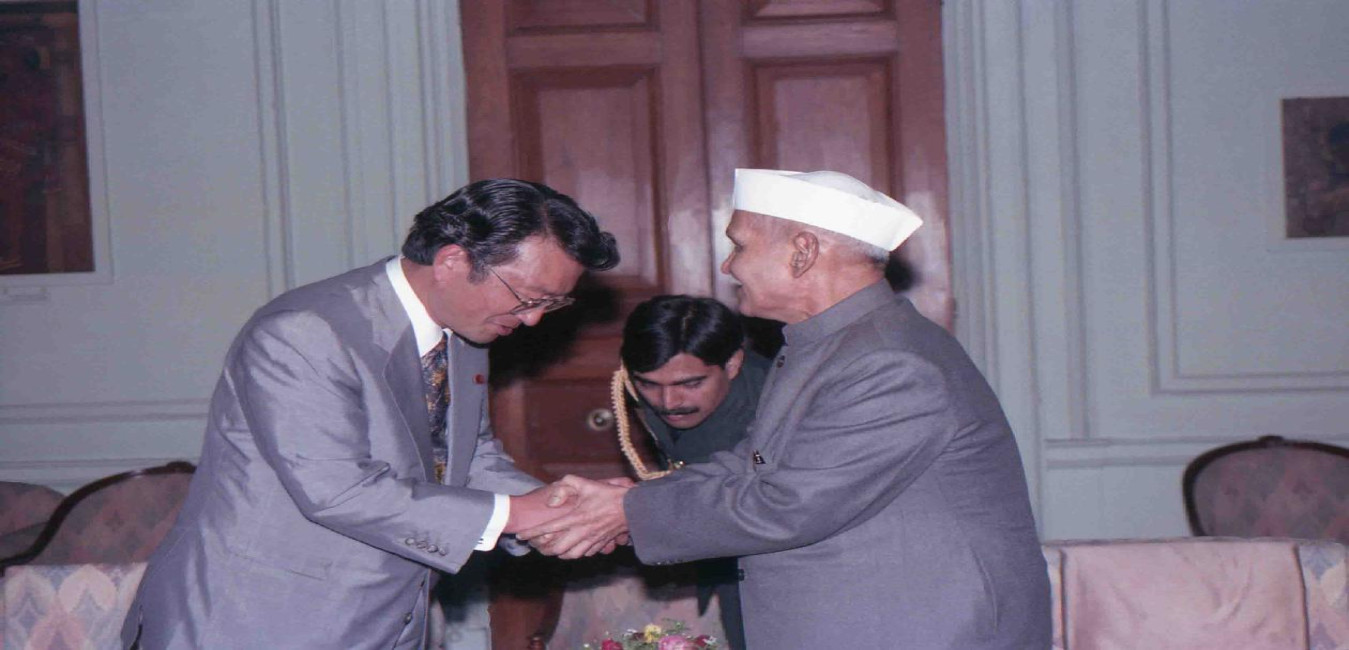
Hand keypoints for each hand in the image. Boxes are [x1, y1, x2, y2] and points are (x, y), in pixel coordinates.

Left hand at [516, 475, 630, 558]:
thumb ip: (565, 487)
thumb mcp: (585, 483)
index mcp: (575, 517)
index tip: (522, 535)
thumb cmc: (607, 494)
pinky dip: (571, 554)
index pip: (548, 528)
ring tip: (548, 549)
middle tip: (534, 544)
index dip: (533, 533)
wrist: (631, 508)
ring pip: (568, 554)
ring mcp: (590, 540)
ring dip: (555, 553)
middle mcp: (581, 532)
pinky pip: (582, 555)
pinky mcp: (599, 544)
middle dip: (542, 548)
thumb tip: (551, 502)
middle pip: (555, 547)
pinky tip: (568, 550)